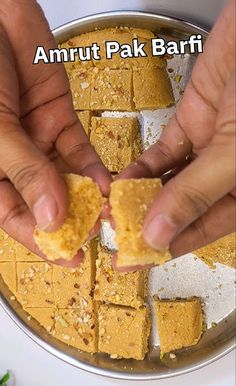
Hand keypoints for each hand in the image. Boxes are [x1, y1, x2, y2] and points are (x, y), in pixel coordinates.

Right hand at [0, 0, 110, 265]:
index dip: (40, 240)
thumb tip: (51, 217)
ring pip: (64, 180)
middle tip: (93, 238)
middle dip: (69, 222)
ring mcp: (37, 141)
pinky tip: (104, 184)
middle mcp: (12, 160)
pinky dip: (93, 168)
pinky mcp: (60, 120)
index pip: (14, 216)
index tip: (68, 256)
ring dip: (85, 198)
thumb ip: (25, 169)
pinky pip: (79, 152)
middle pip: (42, 202)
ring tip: (105, 215)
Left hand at [119, 0, 235, 258]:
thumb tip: (157, 235)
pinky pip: (162, 154)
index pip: (202, 230)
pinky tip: (122, 180)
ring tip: (112, 210)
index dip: (168, 247)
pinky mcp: (190, 124)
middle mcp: (225, 176)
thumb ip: (194, 194)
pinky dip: (142, 167)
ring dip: (140, 196)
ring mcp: (207, 150)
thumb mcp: (232, 154)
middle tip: (116, 235)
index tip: (134, 260)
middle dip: (148, 222)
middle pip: (183, 209)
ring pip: (169, 183)